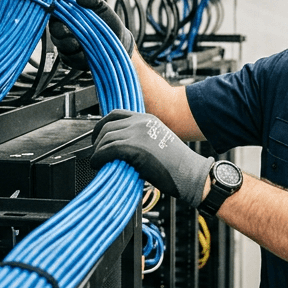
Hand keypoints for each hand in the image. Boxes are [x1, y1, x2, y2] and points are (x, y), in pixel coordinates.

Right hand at [49, 0, 133, 70]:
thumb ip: (92, 0)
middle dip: (59, 32)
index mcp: (68, 16)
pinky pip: (69, 58)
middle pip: (54, 31)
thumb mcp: (102, 8)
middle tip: (67, 31)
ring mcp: (66, 46)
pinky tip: (84, 53)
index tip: (59, 13)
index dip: (54, 13)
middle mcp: (63, 31)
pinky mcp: (71, 59)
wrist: (119, 42)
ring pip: (61, 46)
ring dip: (69, 44)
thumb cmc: (108, 22)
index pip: (54, 13)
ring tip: (79, 43)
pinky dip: (76, 55)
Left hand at [90, 109, 213, 207]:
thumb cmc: (178, 164)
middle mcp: (141, 122)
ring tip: (98, 162)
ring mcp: (137, 134)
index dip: (101, 125)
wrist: (191, 173)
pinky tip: (98, 165)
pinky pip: (107, 150)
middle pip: (107, 127)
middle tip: (96, 154)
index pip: (116, 114)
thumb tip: (118, 149)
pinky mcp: (134, 148)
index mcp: (147, 118)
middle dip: (97, 141)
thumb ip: (140, 139)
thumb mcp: (158, 141)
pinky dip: (98, 158)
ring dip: (97, 152)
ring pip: (105, 139)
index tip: (98, 137)